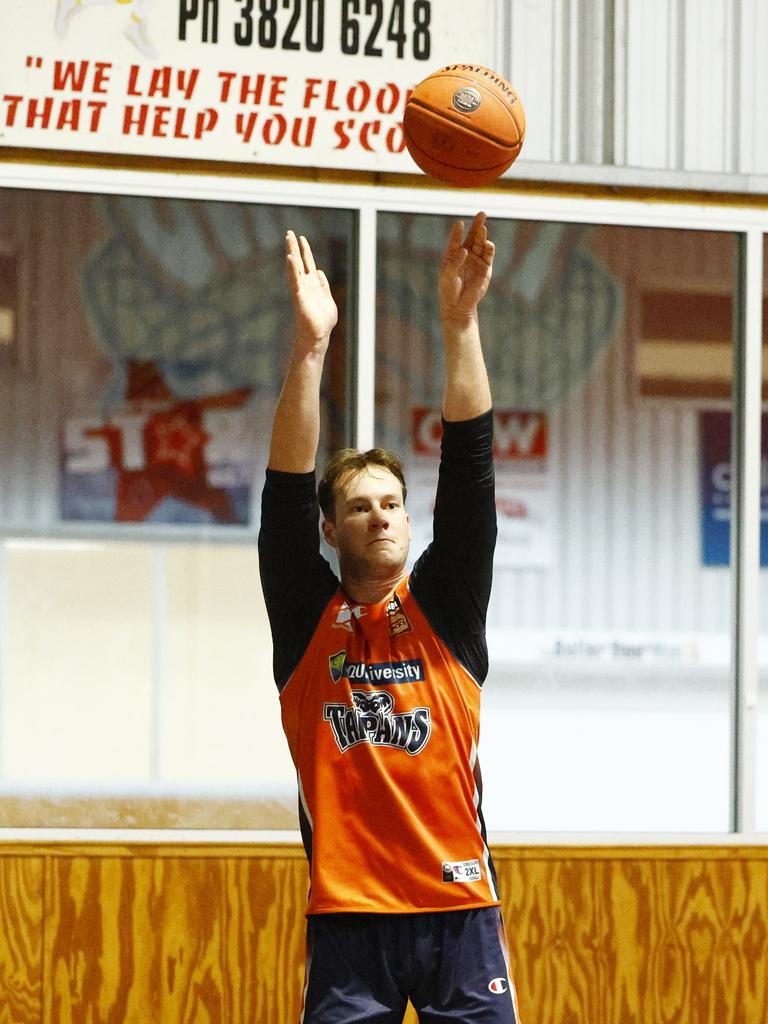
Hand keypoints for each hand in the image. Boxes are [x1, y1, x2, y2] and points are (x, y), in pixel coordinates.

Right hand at [285, 230, 338, 347]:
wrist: (319, 336)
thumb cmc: (322, 321)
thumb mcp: (327, 298)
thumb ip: (323, 285)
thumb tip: (319, 271)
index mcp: (312, 284)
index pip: (307, 263)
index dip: (304, 251)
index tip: (300, 237)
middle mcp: (305, 285)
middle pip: (299, 262)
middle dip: (294, 247)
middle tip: (289, 233)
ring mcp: (301, 290)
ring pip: (295, 268)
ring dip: (292, 253)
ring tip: (288, 239)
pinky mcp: (299, 297)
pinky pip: (295, 281)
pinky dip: (292, 270)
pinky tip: (290, 258)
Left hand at [438, 212, 494, 326]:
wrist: (459, 305)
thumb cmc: (449, 289)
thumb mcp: (447, 275)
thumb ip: (454, 262)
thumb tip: (465, 250)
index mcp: (453, 254)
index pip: (456, 239)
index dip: (457, 231)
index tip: (459, 223)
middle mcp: (466, 254)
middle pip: (472, 236)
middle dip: (477, 225)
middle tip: (482, 214)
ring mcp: (477, 260)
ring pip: (481, 244)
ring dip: (483, 235)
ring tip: (483, 228)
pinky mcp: (485, 268)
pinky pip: (488, 255)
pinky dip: (489, 249)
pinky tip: (488, 243)